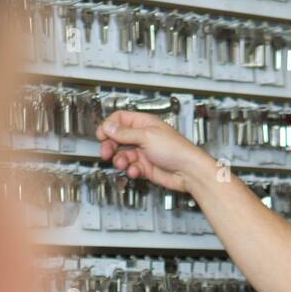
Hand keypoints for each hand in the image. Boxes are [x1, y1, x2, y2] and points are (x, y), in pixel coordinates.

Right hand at [96, 110, 210, 192]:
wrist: (188, 172)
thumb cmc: (176, 150)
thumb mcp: (146, 136)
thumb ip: (125, 133)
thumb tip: (108, 126)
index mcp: (144, 123)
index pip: (120, 119)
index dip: (109, 126)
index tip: (101, 134)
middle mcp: (143, 137)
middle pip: (118, 138)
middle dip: (110, 145)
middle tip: (106, 152)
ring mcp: (144, 152)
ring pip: (123, 154)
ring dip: (120, 160)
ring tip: (123, 163)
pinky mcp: (146, 167)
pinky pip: (132, 167)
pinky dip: (131, 170)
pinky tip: (135, 171)